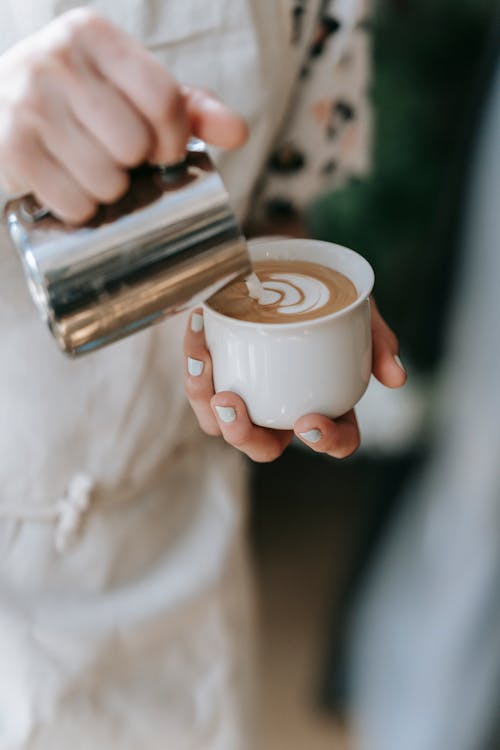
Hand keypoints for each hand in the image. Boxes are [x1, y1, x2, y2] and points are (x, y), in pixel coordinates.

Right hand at [0, 9, 246, 223]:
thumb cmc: (76, 102)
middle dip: (133, 165)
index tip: (164, 152)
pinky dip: (80, 208)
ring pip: (105, 179)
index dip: (173, 139)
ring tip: (89, 170)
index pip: (163, 98)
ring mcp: (27, 104)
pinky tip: (68, 186)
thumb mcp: (127, 89)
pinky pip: (73, 203)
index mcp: (94, 36)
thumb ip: (186, 106)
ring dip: (107, 190)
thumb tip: (237, 132)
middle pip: (134, 144)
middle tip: (116, 159)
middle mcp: (56, 61)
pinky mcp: (10, 148)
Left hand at [184, 298, 406, 461]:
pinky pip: (199, 386)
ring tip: (202, 366)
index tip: (309, 421)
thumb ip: (377, 338)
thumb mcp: (354, 306)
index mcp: (326, 401)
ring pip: (220, 424)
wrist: (283, 255)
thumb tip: (397, 377)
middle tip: (232, 403)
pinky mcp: (216, 374)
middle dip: (244, 435)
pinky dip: (193, 362)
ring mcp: (249, 393)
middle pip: (264, 446)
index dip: (326, 441)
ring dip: (205, 403)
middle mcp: (285, 406)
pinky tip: (197, 331)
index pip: (335, 439)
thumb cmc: (321, 290)